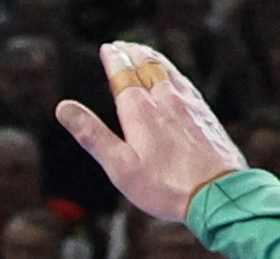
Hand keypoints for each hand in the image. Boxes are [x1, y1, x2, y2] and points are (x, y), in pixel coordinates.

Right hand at [59, 42, 242, 224]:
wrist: (216, 191)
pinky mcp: (202, 111)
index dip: (113, 59)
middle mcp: (164, 99)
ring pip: (167, 69)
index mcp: (139, 111)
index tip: (107, 49)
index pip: (122, 74)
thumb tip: (63, 108)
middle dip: (131, 52)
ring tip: (142, 51)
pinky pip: (183, 81)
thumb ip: (91, 134)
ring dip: (152, 57)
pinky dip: (171, 70)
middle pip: (146, 65)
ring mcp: (187, 102)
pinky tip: (171, 75)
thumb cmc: (164, 185)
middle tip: (121, 46)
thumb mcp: (118, 165)